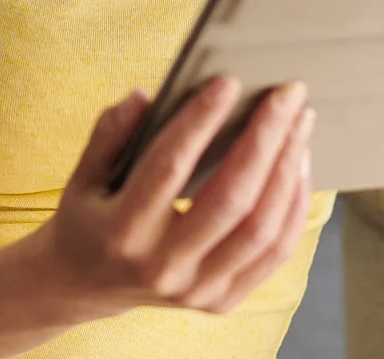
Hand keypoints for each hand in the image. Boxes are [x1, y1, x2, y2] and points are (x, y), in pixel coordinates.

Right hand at [34, 78, 315, 315]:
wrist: (84, 286)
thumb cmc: (88, 217)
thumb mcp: (83, 173)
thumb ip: (111, 133)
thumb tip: (147, 96)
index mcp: (122, 231)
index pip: (169, 168)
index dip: (201, 121)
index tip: (229, 82)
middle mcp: (162, 267)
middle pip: (232, 199)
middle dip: (266, 139)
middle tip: (287, 94)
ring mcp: (197, 291)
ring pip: (262, 228)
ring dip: (287, 169)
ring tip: (300, 123)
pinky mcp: (222, 301)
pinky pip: (274, 253)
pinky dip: (292, 206)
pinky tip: (297, 165)